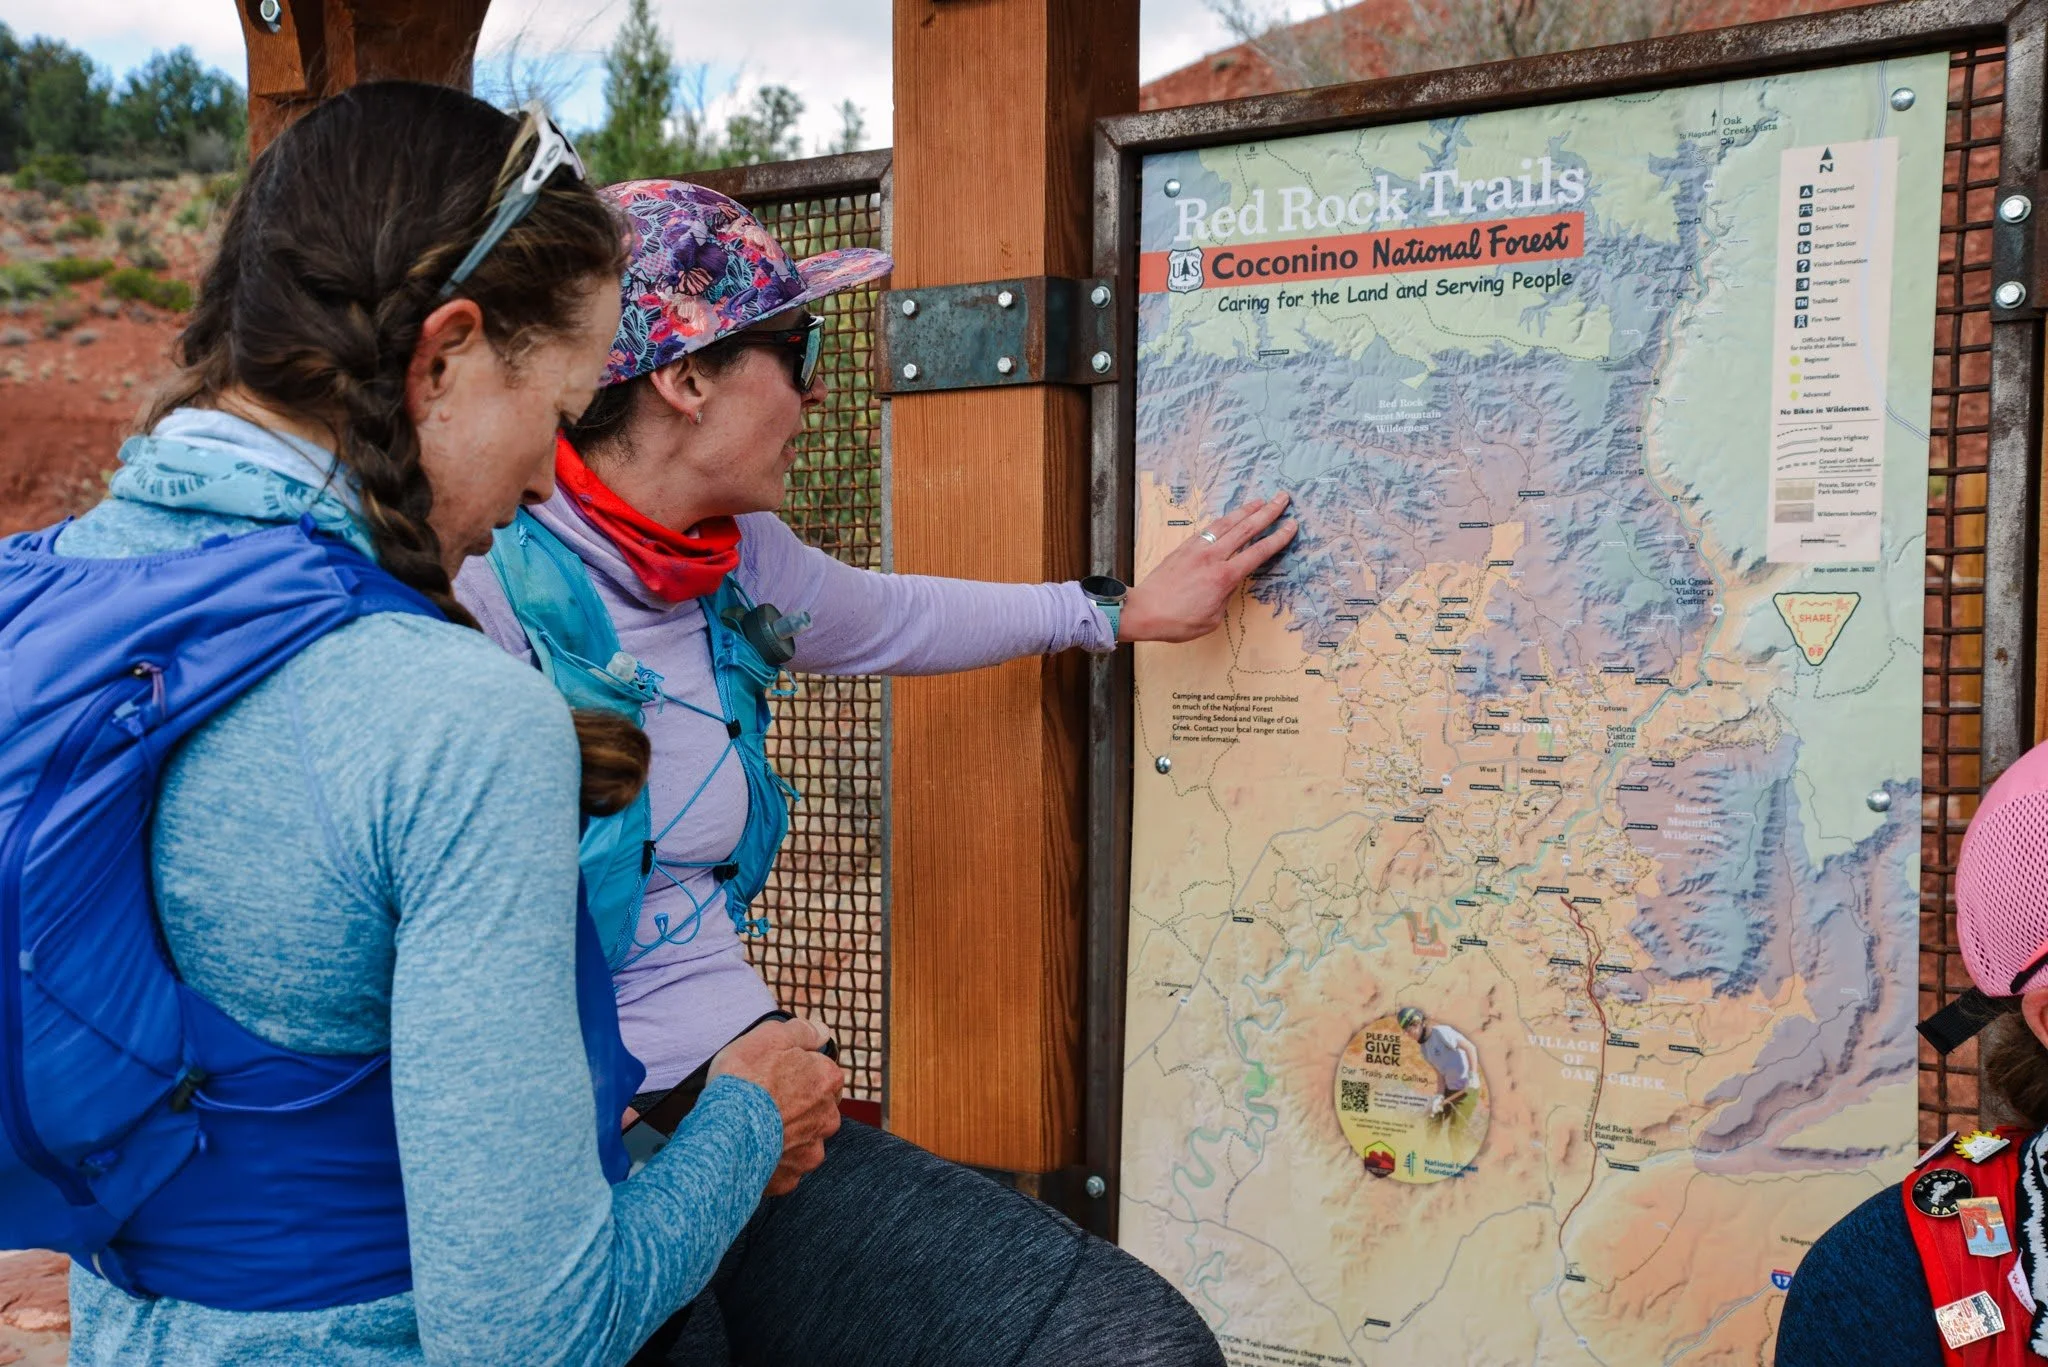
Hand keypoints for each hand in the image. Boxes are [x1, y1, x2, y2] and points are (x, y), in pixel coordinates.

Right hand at [707, 1016, 842, 1196]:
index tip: (776, 1075)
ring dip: (786, 1135)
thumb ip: (802, 1031)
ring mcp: (811, 1151)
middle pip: (817, 1108)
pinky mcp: (791, 1177)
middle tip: (764, 1103)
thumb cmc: (745, 1081)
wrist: (724, 1133)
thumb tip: (822, 1032)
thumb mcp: (770, 1037)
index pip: (824, 1072)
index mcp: (827, 1080)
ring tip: (755, 1129)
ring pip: (802, 1139)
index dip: (799, 1071)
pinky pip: (784, 1167)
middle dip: (797, 1106)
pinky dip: (771, 1160)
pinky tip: (751, 1150)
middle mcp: (828, 1118)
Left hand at [1119, 494, 1297, 642]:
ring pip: (1226, 523)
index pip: (1258, 552)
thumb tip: (1229, 583)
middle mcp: (1212, 557)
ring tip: (1261, 501)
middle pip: (1246, 529)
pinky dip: (1224, 520)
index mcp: (1224, 577)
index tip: (1291, 525)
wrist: (1143, 611)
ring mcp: (1197, 549)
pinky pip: (1209, 529)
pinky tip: (1231, 516)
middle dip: (1268, 512)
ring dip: (1246, 510)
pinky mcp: (1184, 548)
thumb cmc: (1177, 621)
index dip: (1277, 538)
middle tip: (1283, 498)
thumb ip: (1226, 597)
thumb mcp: (1212, 618)